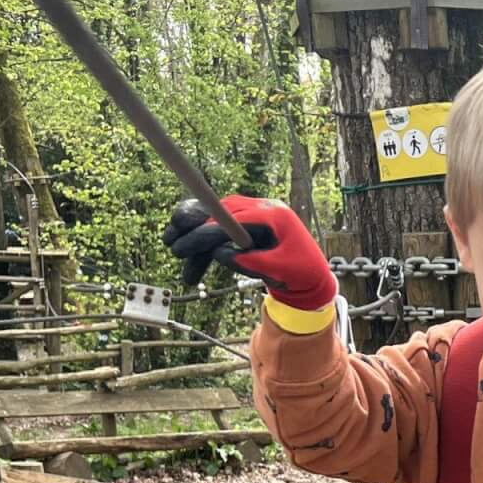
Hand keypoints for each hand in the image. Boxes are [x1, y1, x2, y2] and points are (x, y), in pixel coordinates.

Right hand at [163, 195, 335, 311]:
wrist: (312, 273)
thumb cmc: (301, 272)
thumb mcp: (280, 270)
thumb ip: (252, 262)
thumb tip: (219, 253)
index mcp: (272, 216)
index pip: (231, 218)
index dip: (205, 232)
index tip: (183, 246)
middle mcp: (259, 209)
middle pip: (217, 214)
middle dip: (191, 231)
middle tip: (171, 246)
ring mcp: (251, 215)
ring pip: (214, 224)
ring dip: (195, 245)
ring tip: (181, 265)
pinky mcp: (245, 224)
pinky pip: (219, 231)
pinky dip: (205, 248)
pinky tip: (193, 265)